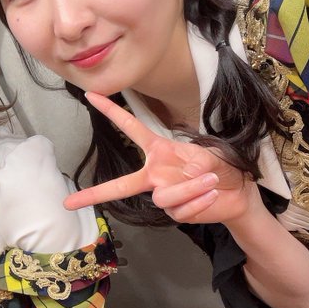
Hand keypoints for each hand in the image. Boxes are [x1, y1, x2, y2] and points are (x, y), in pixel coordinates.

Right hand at [65, 92, 260, 224]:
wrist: (239, 193)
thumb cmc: (222, 166)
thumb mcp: (211, 152)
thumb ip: (197, 161)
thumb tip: (186, 174)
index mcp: (160, 151)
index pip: (131, 127)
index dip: (112, 111)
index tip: (91, 95)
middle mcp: (156, 174)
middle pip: (120, 184)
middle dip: (94, 193)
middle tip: (69, 203)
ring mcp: (163, 194)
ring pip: (163, 195)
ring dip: (190, 187)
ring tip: (211, 181)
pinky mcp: (175, 212)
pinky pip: (179, 208)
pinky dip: (199, 201)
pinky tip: (211, 195)